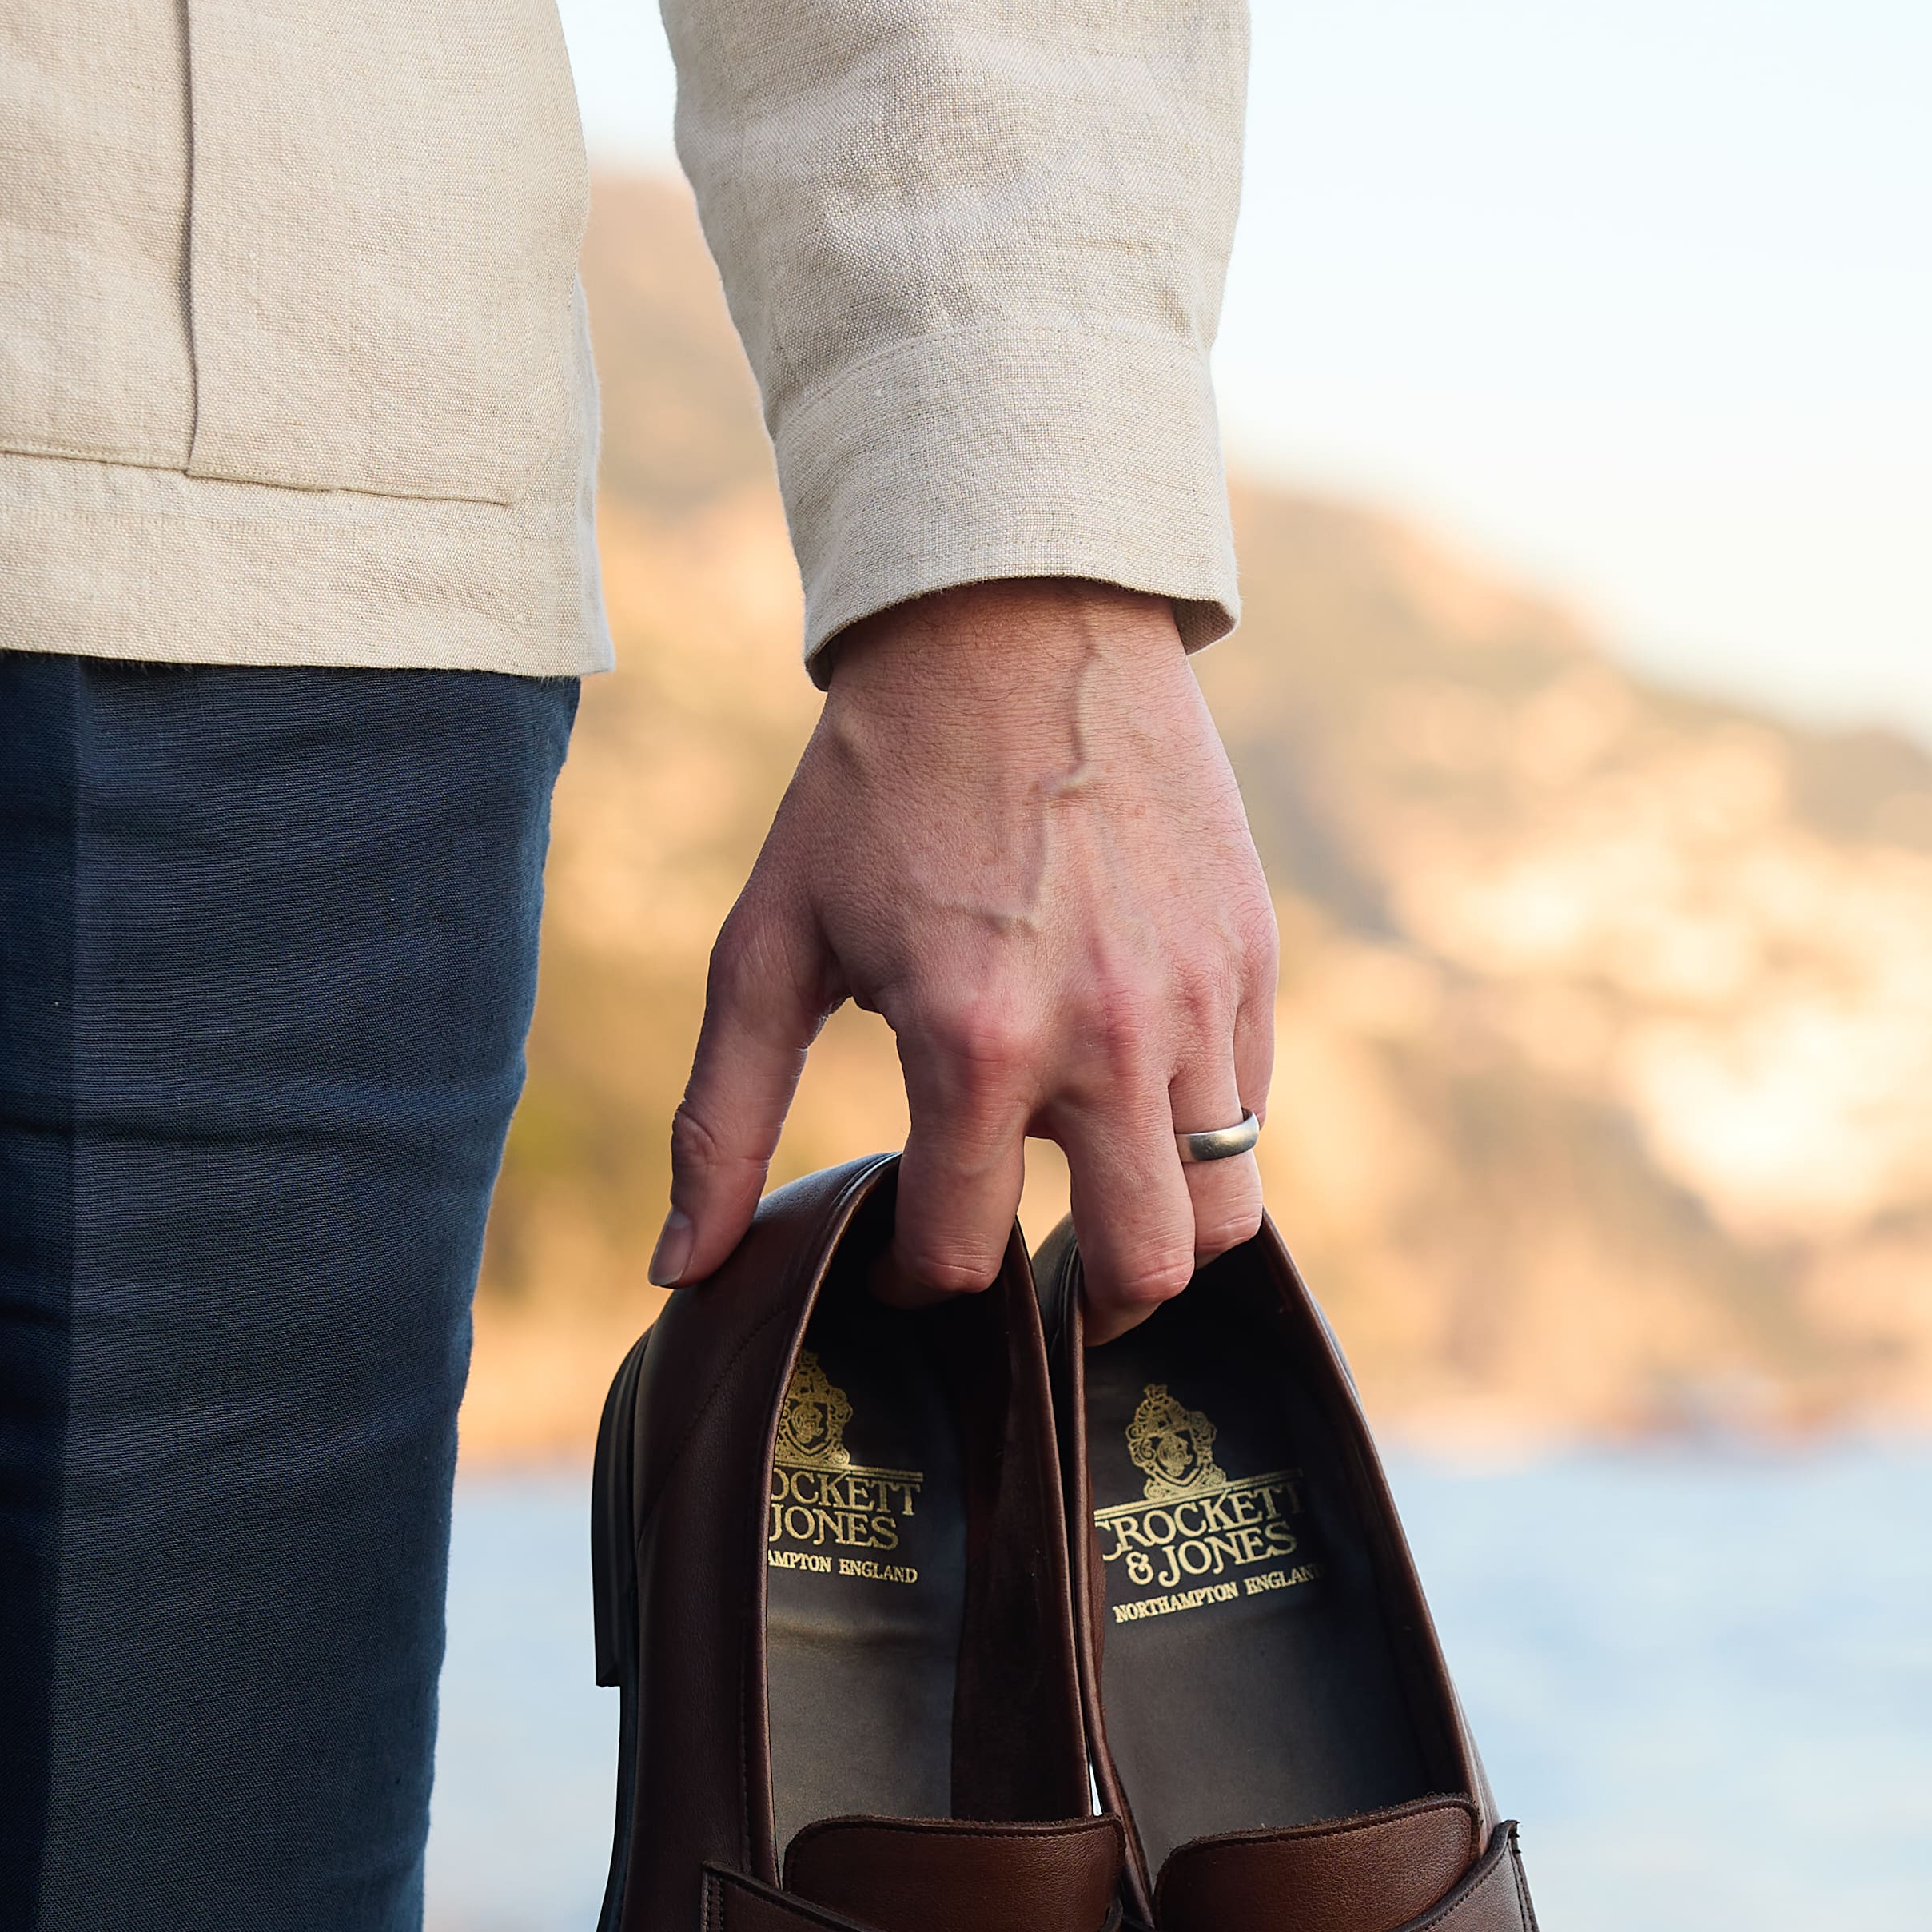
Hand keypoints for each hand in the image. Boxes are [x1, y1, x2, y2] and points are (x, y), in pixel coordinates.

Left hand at [655, 574, 1280, 1338]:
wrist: (1015, 624)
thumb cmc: (873, 784)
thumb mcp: (770, 942)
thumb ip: (721, 1119)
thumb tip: (680, 1270)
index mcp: (975, 1042)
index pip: (966, 1251)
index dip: (922, 1281)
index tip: (902, 1260)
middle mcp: (1106, 1037)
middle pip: (1142, 1270)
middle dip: (1082, 1307)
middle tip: (1039, 1286)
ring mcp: (1197, 1001)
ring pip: (1222, 1209)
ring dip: (1157, 1232)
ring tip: (1098, 1207)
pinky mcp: (1251, 959)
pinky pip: (1248, 1109)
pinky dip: (1195, 1136)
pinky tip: (1125, 1097)